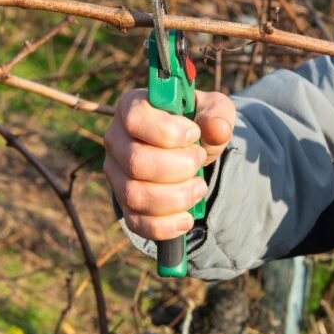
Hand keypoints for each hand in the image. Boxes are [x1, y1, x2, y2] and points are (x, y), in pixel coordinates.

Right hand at [104, 89, 234, 240]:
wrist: (194, 148)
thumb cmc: (199, 122)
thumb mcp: (214, 110)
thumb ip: (217, 115)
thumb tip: (217, 130)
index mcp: (132, 107)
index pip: (134, 118)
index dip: (167, 131)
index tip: (194, 134)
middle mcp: (116, 140)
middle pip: (136, 162)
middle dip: (179, 166)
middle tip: (199, 159)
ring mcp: (116, 174)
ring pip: (135, 195)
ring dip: (177, 196)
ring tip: (199, 186)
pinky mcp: (124, 203)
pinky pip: (136, 223)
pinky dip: (165, 226)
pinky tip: (187, 218)